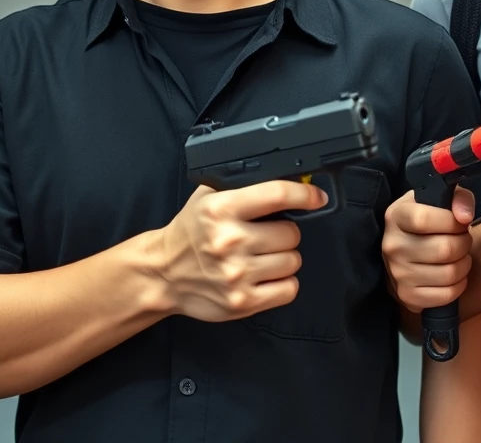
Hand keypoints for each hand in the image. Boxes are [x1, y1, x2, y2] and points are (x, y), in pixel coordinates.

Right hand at [153, 180, 328, 321]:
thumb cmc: (190, 232)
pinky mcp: (242, 303)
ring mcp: (236, 275)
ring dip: (283, 257)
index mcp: (222, 209)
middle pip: (291, 232)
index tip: (317, 197)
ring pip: (293, 260)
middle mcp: (230, 241)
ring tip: (262, 255)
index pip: (278, 195)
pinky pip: (289, 289)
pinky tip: (266, 276)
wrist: (162, 272)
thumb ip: (243, 184)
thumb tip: (288, 177)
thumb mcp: (208, 196)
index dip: (305, 195)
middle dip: (283, 231)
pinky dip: (283, 283)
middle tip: (265, 234)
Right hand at [382, 188, 473, 312]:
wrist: (403, 248)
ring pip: (449, 273)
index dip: (452, 222)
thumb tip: (465, 217)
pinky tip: (456, 275)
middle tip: (464, 240)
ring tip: (461, 256)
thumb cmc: (427, 219)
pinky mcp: (406, 295)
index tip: (461, 222)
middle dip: (464, 243)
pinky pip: (446, 295)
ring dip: (464, 264)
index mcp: (396, 216)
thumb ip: (459, 198)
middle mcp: (392, 245)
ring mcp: (397, 273)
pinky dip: (459, 285)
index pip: (425, 219)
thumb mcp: (439, 198)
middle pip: (444, 249)